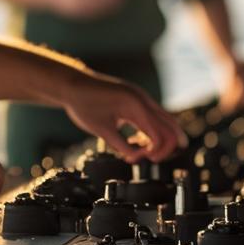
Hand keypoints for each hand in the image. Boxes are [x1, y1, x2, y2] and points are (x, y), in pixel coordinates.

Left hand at [60, 71, 184, 162]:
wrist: (72, 85)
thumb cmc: (84, 104)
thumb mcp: (102, 130)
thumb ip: (122, 146)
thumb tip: (136, 158)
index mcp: (135, 106)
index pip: (161, 134)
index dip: (156, 152)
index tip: (141, 159)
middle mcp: (143, 99)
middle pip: (171, 127)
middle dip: (165, 147)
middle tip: (150, 159)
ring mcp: (141, 98)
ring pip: (165, 121)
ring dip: (160, 139)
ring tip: (144, 152)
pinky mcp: (136, 100)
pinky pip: (154, 117)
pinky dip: (152, 131)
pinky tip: (138, 141)